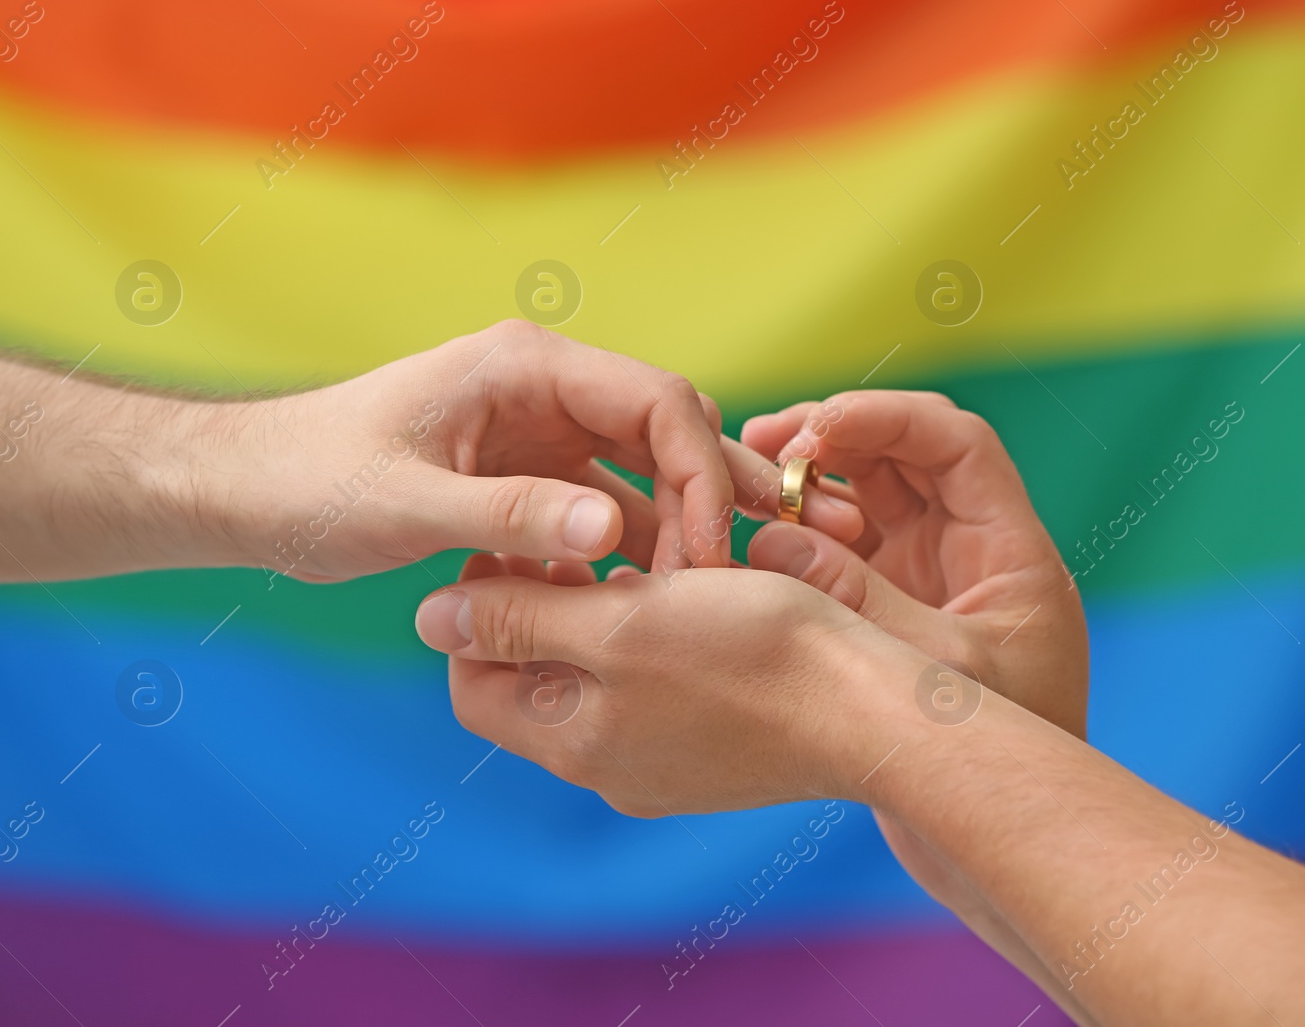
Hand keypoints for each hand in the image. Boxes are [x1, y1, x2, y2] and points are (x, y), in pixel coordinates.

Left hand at [218, 320, 858, 580]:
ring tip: (694, 600)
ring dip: (674, 529)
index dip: (701, 471)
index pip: (658, 399)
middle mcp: (548, 387)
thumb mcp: (405, 505)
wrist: (247, 490)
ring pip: (647, 470)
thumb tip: (615, 527)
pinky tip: (638, 601)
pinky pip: (608, 503)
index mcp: (527, 366)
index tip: (707, 553)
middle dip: (705, 499)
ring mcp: (544, 428)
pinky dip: (630, 546)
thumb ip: (509, 515)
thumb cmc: (309, 482)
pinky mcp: (531, 471)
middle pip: (668, 430)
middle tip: (721, 581)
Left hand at [416, 556, 914, 815]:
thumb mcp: (620, 626)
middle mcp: (609, 764)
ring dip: (607, 615)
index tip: (517, 544)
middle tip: (578, 541)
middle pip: (537, 678)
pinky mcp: (719, 750)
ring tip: (643, 556)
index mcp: (572, 737)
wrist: (875, 711)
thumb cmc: (753, 657)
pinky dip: (660, 640)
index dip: (479, 607)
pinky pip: (661, 691)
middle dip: (545, 605)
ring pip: (604, 680)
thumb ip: (519, 621)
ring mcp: (667, 763)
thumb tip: (429, 616)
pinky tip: (696, 596)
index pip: (473, 679)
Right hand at [741, 390, 1086, 735]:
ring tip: (746, 474)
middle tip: (762, 443)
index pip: (957, 444)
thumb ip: (853, 600)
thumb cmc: (991, 769)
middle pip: (906, 454)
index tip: (816, 427)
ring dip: (811, 475)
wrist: (994, 838)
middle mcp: (972, 551)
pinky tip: (750, 531)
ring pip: (868, 493)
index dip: (886, 417)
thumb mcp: (930, 673)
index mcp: (1011, 552)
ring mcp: (928, 578)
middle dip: (835, 435)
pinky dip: (800, 528)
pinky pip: (841, 543)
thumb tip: (767, 539)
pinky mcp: (889, 609)